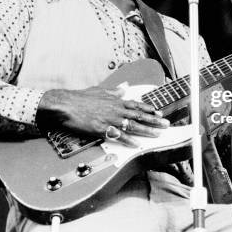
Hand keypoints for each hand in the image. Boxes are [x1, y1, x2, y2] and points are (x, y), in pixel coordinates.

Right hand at [39, 86, 169, 146]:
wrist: (66, 104)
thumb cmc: (80, 98)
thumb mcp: (99, 90)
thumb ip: (114, 91)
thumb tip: (124, 87)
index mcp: (115, 100)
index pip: (137, 105)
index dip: (149, 109)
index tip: (159, 113)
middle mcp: (115, 109)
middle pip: (139, 115)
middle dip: (154, 120)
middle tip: (166, 124)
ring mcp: (109, 119)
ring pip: (132, 126)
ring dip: (146, 131)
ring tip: (157, 134)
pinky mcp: (101, 129)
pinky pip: (118, 136)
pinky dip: (128, 141)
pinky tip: (136, 144)